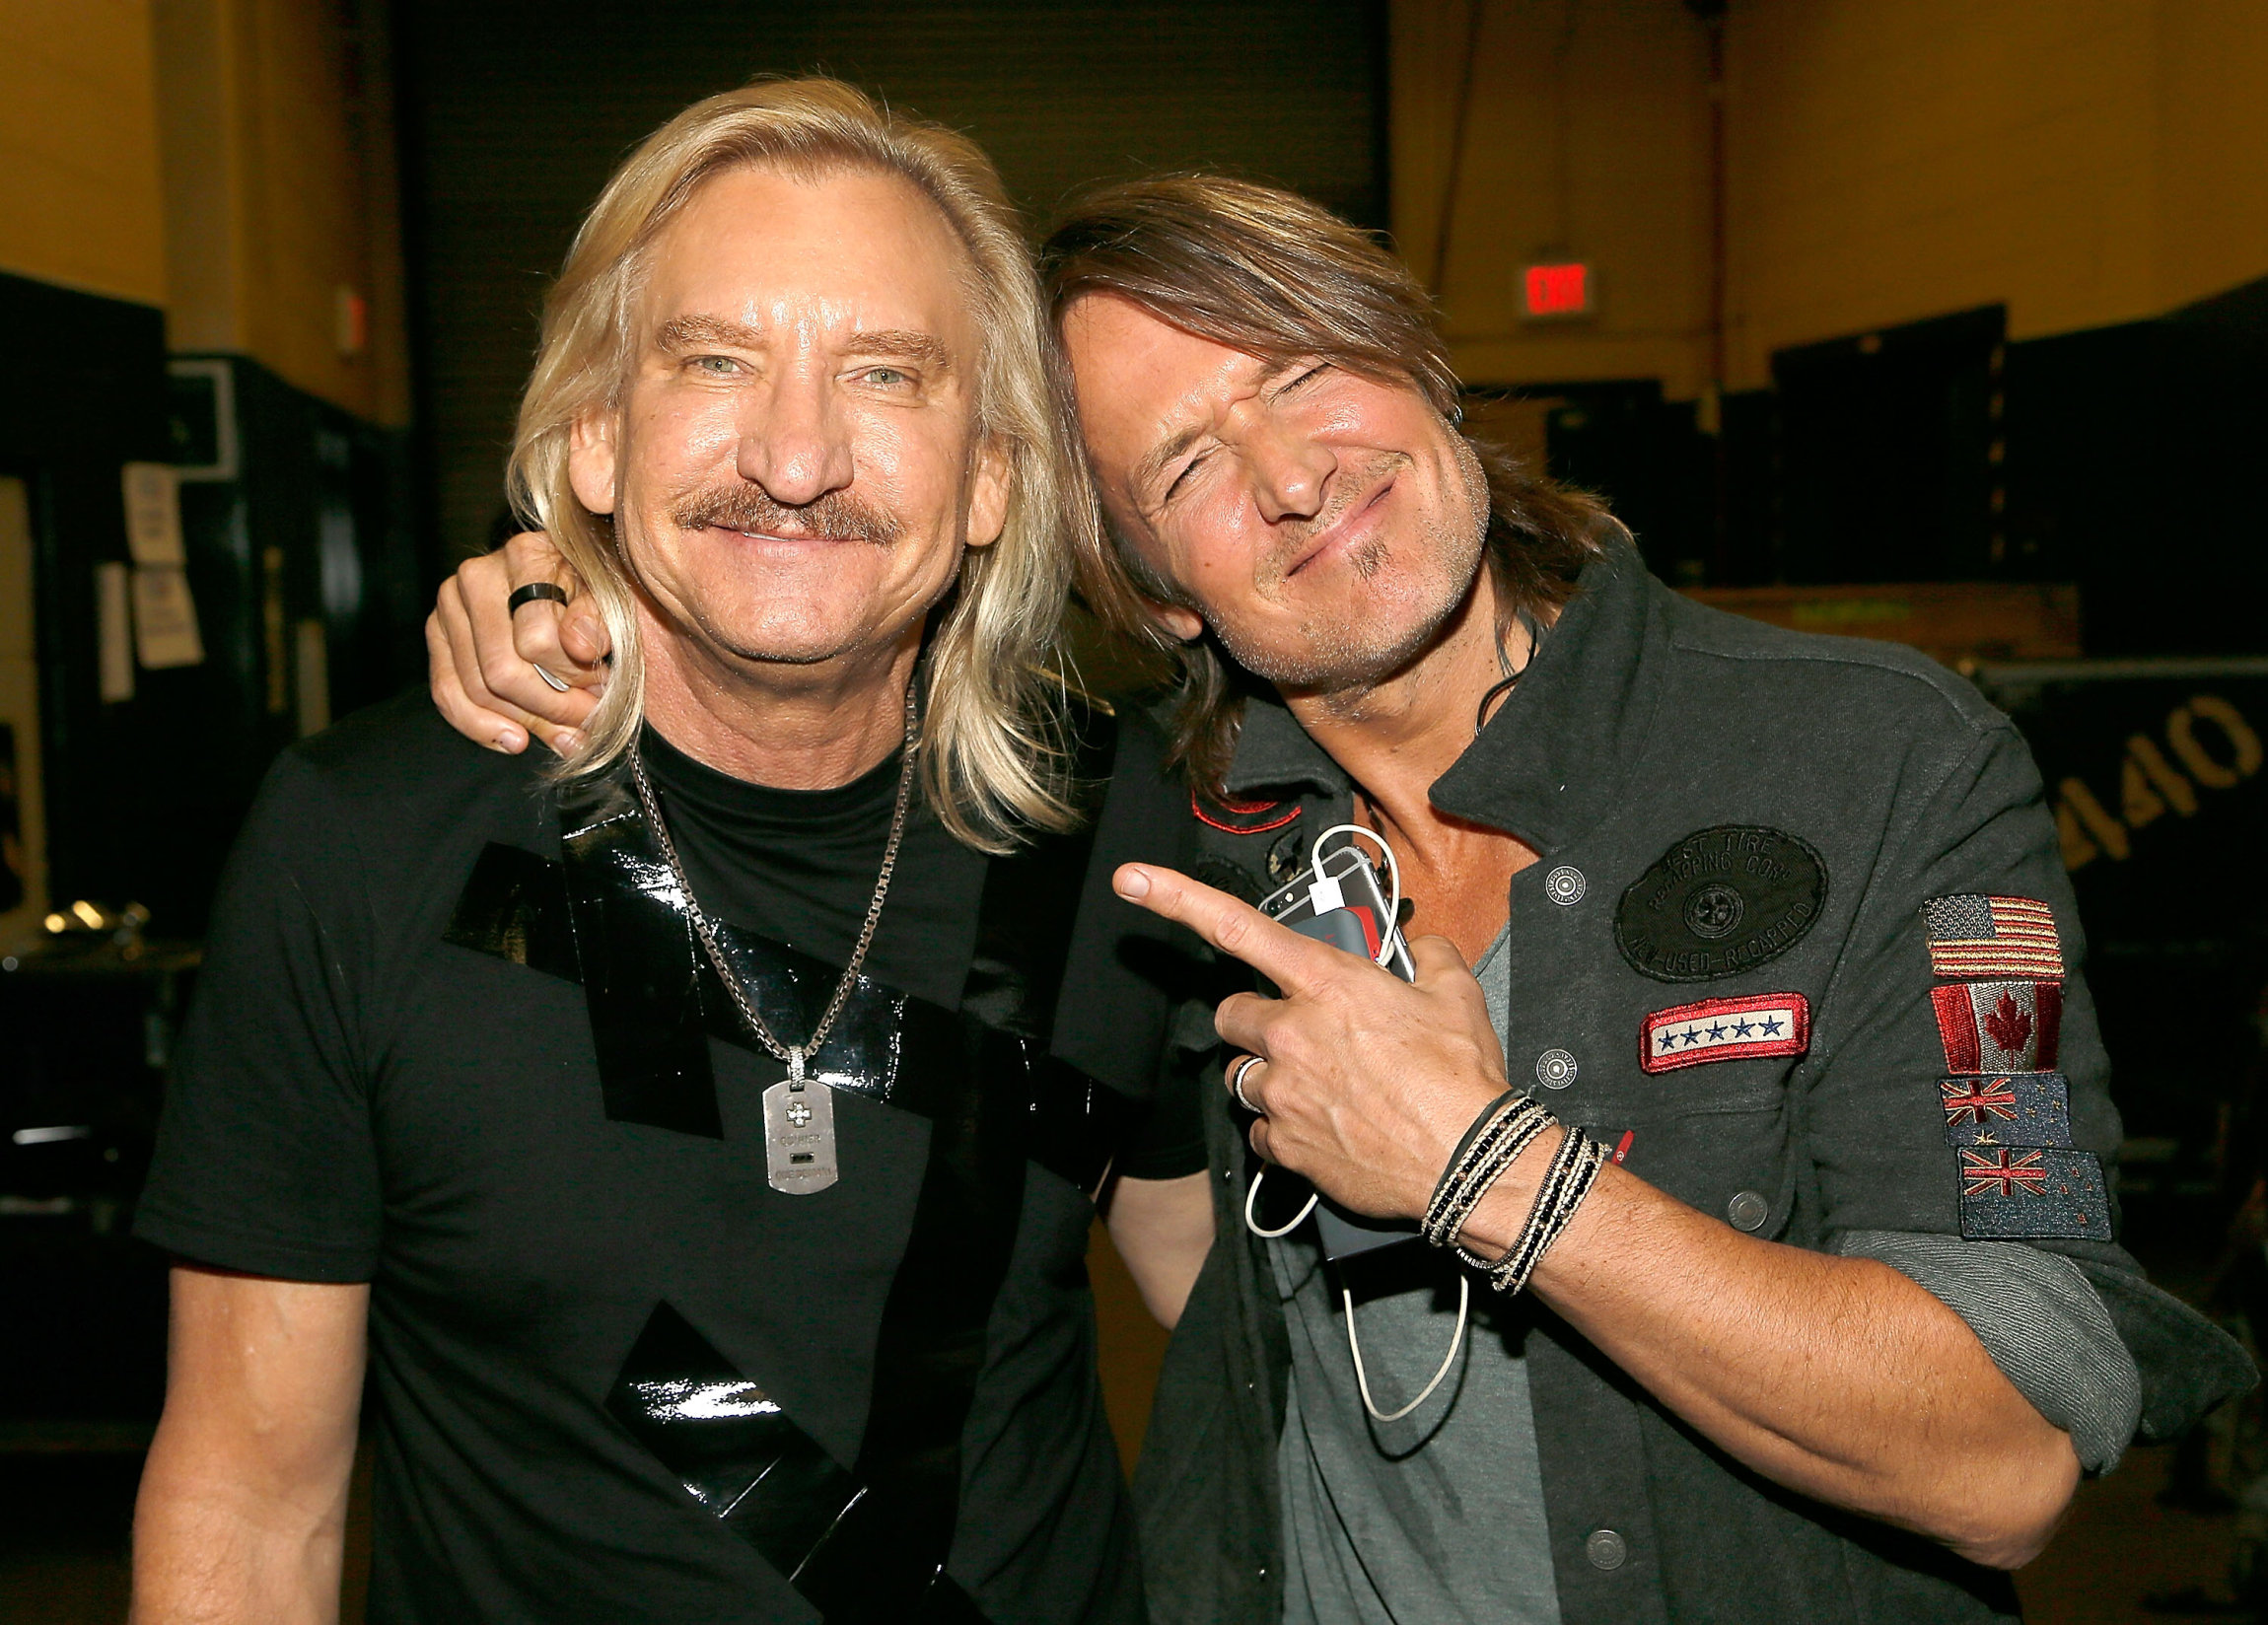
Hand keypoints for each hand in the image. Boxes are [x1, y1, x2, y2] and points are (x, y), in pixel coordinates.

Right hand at [426, 532, 612, 754]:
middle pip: (502, 671)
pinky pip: (447, 692)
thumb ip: (599, 620)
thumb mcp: (609, 596)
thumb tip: (583, 647)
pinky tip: (515, 739)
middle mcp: (476, 577)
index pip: (537, 640)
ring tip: (563, 735)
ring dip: (525, 722)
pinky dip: (481, 726)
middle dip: (550, 708)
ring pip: (477, 689)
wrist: (561, 574)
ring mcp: (449, 605)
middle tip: (584, 724)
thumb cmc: (590, 588)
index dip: (572, 677)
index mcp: (524, 557)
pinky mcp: (437, 632)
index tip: (601, 690)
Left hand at [1112, 862, 1506, 1219]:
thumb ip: (1428, 954)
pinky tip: (1322, 1129)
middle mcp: (1291, 1033)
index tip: (1133, 881)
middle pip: (1232, 1015)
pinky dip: (1283, 1130)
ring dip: (1266, 1075)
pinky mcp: (1284, 1143)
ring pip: (1239, 1075)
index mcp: (1327, 984)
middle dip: (1257, 1021)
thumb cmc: (1460, 1078)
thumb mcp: (1457, 994)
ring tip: (1317, 1086)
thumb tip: (1420, 946)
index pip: (1237, 928)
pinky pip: (1260, 1131)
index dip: (1177, 898)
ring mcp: (1281, 1091)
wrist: (1470, 1161)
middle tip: (1299, 1034)